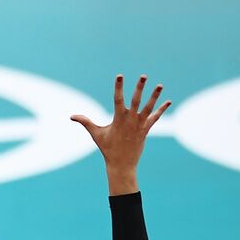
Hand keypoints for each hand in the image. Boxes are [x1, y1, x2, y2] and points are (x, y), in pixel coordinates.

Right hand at [70, 75, 169, 193]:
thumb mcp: (96, 134)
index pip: (118, 99)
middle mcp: (131, 120)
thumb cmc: (107, 148)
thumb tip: (71, 116)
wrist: (122, 164)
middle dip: (140, 87)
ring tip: (160, 85)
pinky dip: (161, 109)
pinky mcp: (146, 129)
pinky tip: (168, 101)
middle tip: (143, 75)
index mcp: (118, 119)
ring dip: (154, 96)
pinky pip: (155, 117)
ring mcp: (140, 125)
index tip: (119, 76)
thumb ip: (85, 122)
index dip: (118, 87)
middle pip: (136, 100)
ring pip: (148, 107)